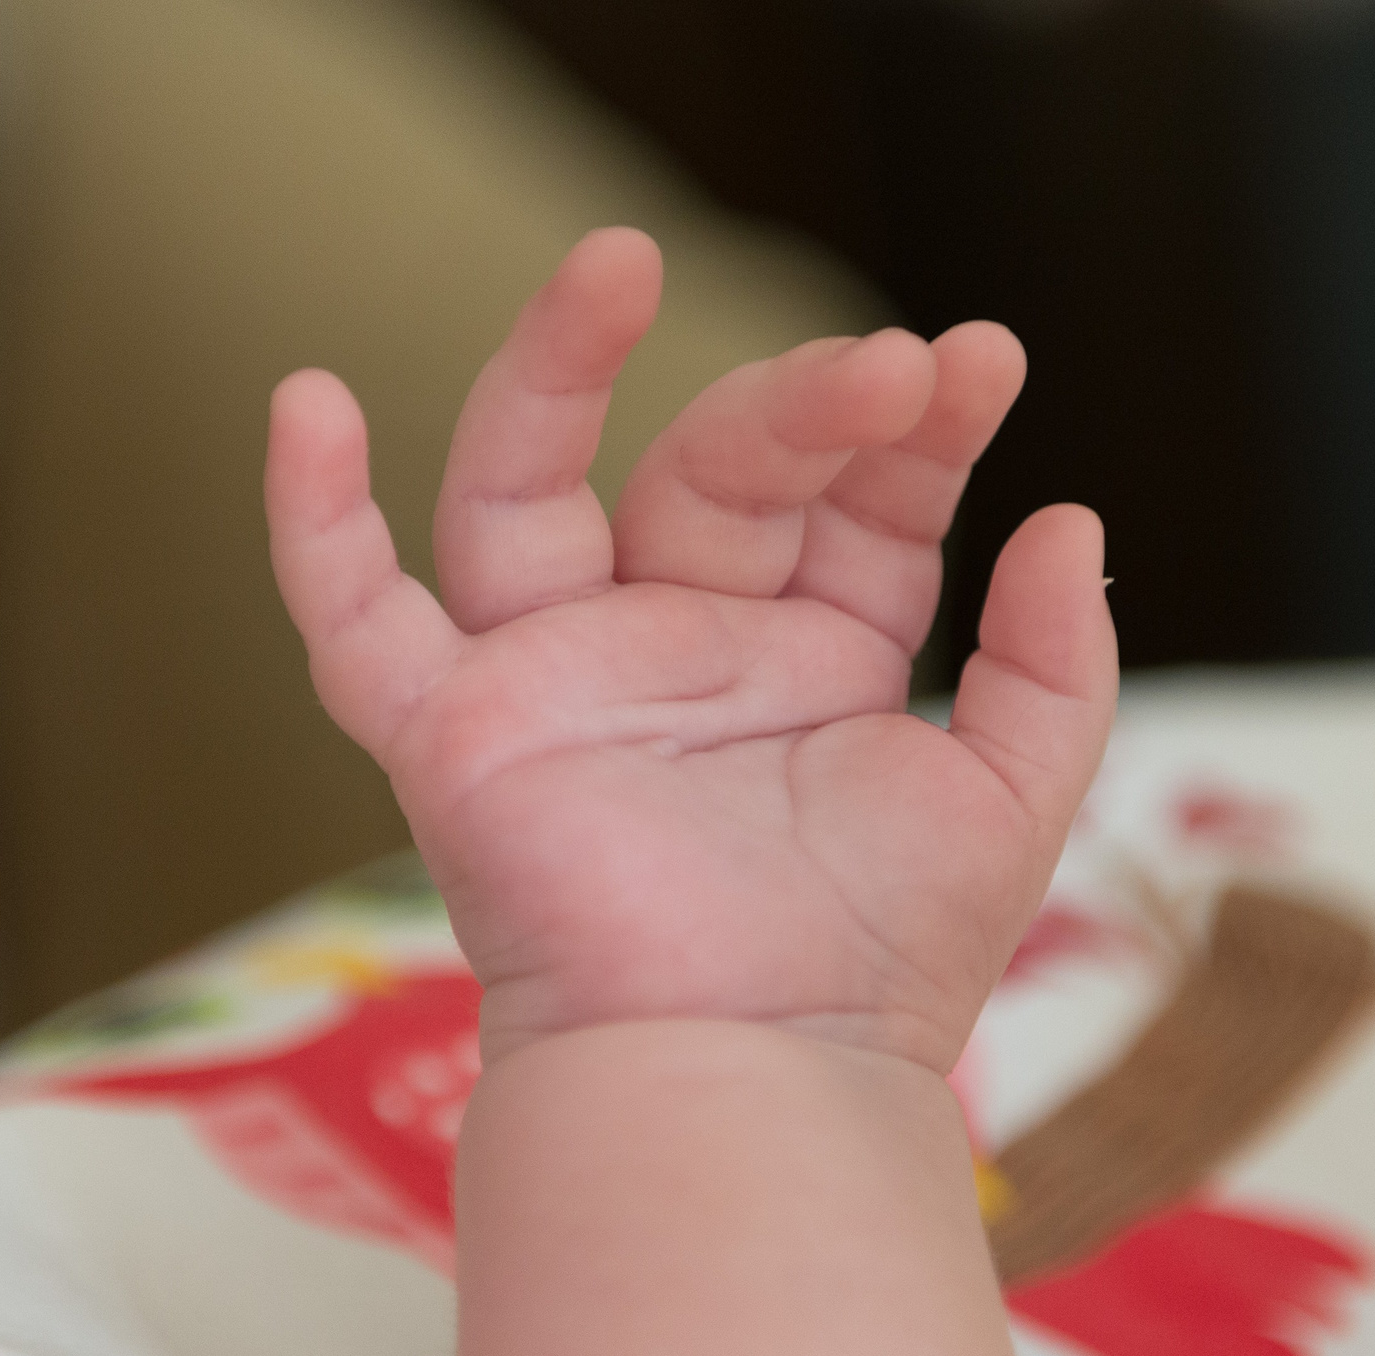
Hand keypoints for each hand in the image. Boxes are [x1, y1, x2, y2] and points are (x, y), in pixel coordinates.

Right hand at [264, 229, 1115, 1070]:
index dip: (916, 430)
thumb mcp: (1010, 797)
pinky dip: (312, 523)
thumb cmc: (880, 968)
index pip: (858, 502)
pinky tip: (303, 403)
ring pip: (525, 485)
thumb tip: (1072, 516)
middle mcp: (680, 650)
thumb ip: (1054, 665)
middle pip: (714, 469)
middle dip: (801, 404)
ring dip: (559, 366)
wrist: (765, 1081)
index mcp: (811, 659)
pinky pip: (354, 620)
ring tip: (616, 255)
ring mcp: (559, 681)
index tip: (981, 361)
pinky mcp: (453, 740)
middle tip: (889, 365)